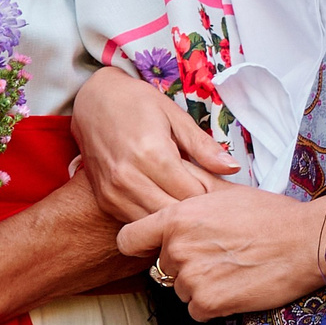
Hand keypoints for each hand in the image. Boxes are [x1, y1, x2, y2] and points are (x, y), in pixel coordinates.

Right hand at [72, 65, 237, 221]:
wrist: (92, 100)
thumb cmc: (136, 103)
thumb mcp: (174, 115)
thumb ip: (203, 146)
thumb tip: (233, 168)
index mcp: (151, 153)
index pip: (193, 195)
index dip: (208, 193)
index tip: (212, 184)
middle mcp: (128, 177)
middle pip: (174, 213)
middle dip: (191, 209)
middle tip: (200, 194)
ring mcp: (113, 192)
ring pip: (154, 223)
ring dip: (171, 216)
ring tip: (179, 196)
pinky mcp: (105, 201)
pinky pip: (136, 222)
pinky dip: (151, 216)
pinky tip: (160, 198)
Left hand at [117, 184, 325, 319]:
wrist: (305, 242)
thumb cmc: (268, 213)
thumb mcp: (222, 191)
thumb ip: (188, 189)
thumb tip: (168, 177)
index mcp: (175, 217)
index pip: (129, 239)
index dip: (140, 244)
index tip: (153, 246)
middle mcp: (177, 248)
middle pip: (162, 266)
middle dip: (184, 262)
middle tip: (217, 252)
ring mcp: (192, 278)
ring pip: (180, 289)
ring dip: (199, 284)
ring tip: (230, 267)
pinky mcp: (209, 303)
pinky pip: (196, 310)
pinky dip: (213, 304)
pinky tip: (235, 285)